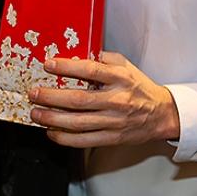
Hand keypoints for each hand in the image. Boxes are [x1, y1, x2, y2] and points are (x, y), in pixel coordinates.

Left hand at [28, 51, 180, 148]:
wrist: (162, 115)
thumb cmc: (140, 88)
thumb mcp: (127, 66)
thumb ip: (105, 59)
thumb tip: (79, 54)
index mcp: (120, 79)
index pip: (91, 70)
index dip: (67, 67)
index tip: (49, 64)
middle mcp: (117, 100)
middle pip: (79, 100)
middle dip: (51, 97)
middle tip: (34, 93)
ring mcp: (114, 121)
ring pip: (78, 123)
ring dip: (53, 119)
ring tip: (36, 114)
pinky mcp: (112, 138)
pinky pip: (84, 140)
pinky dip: (64, 138)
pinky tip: (51, 132)